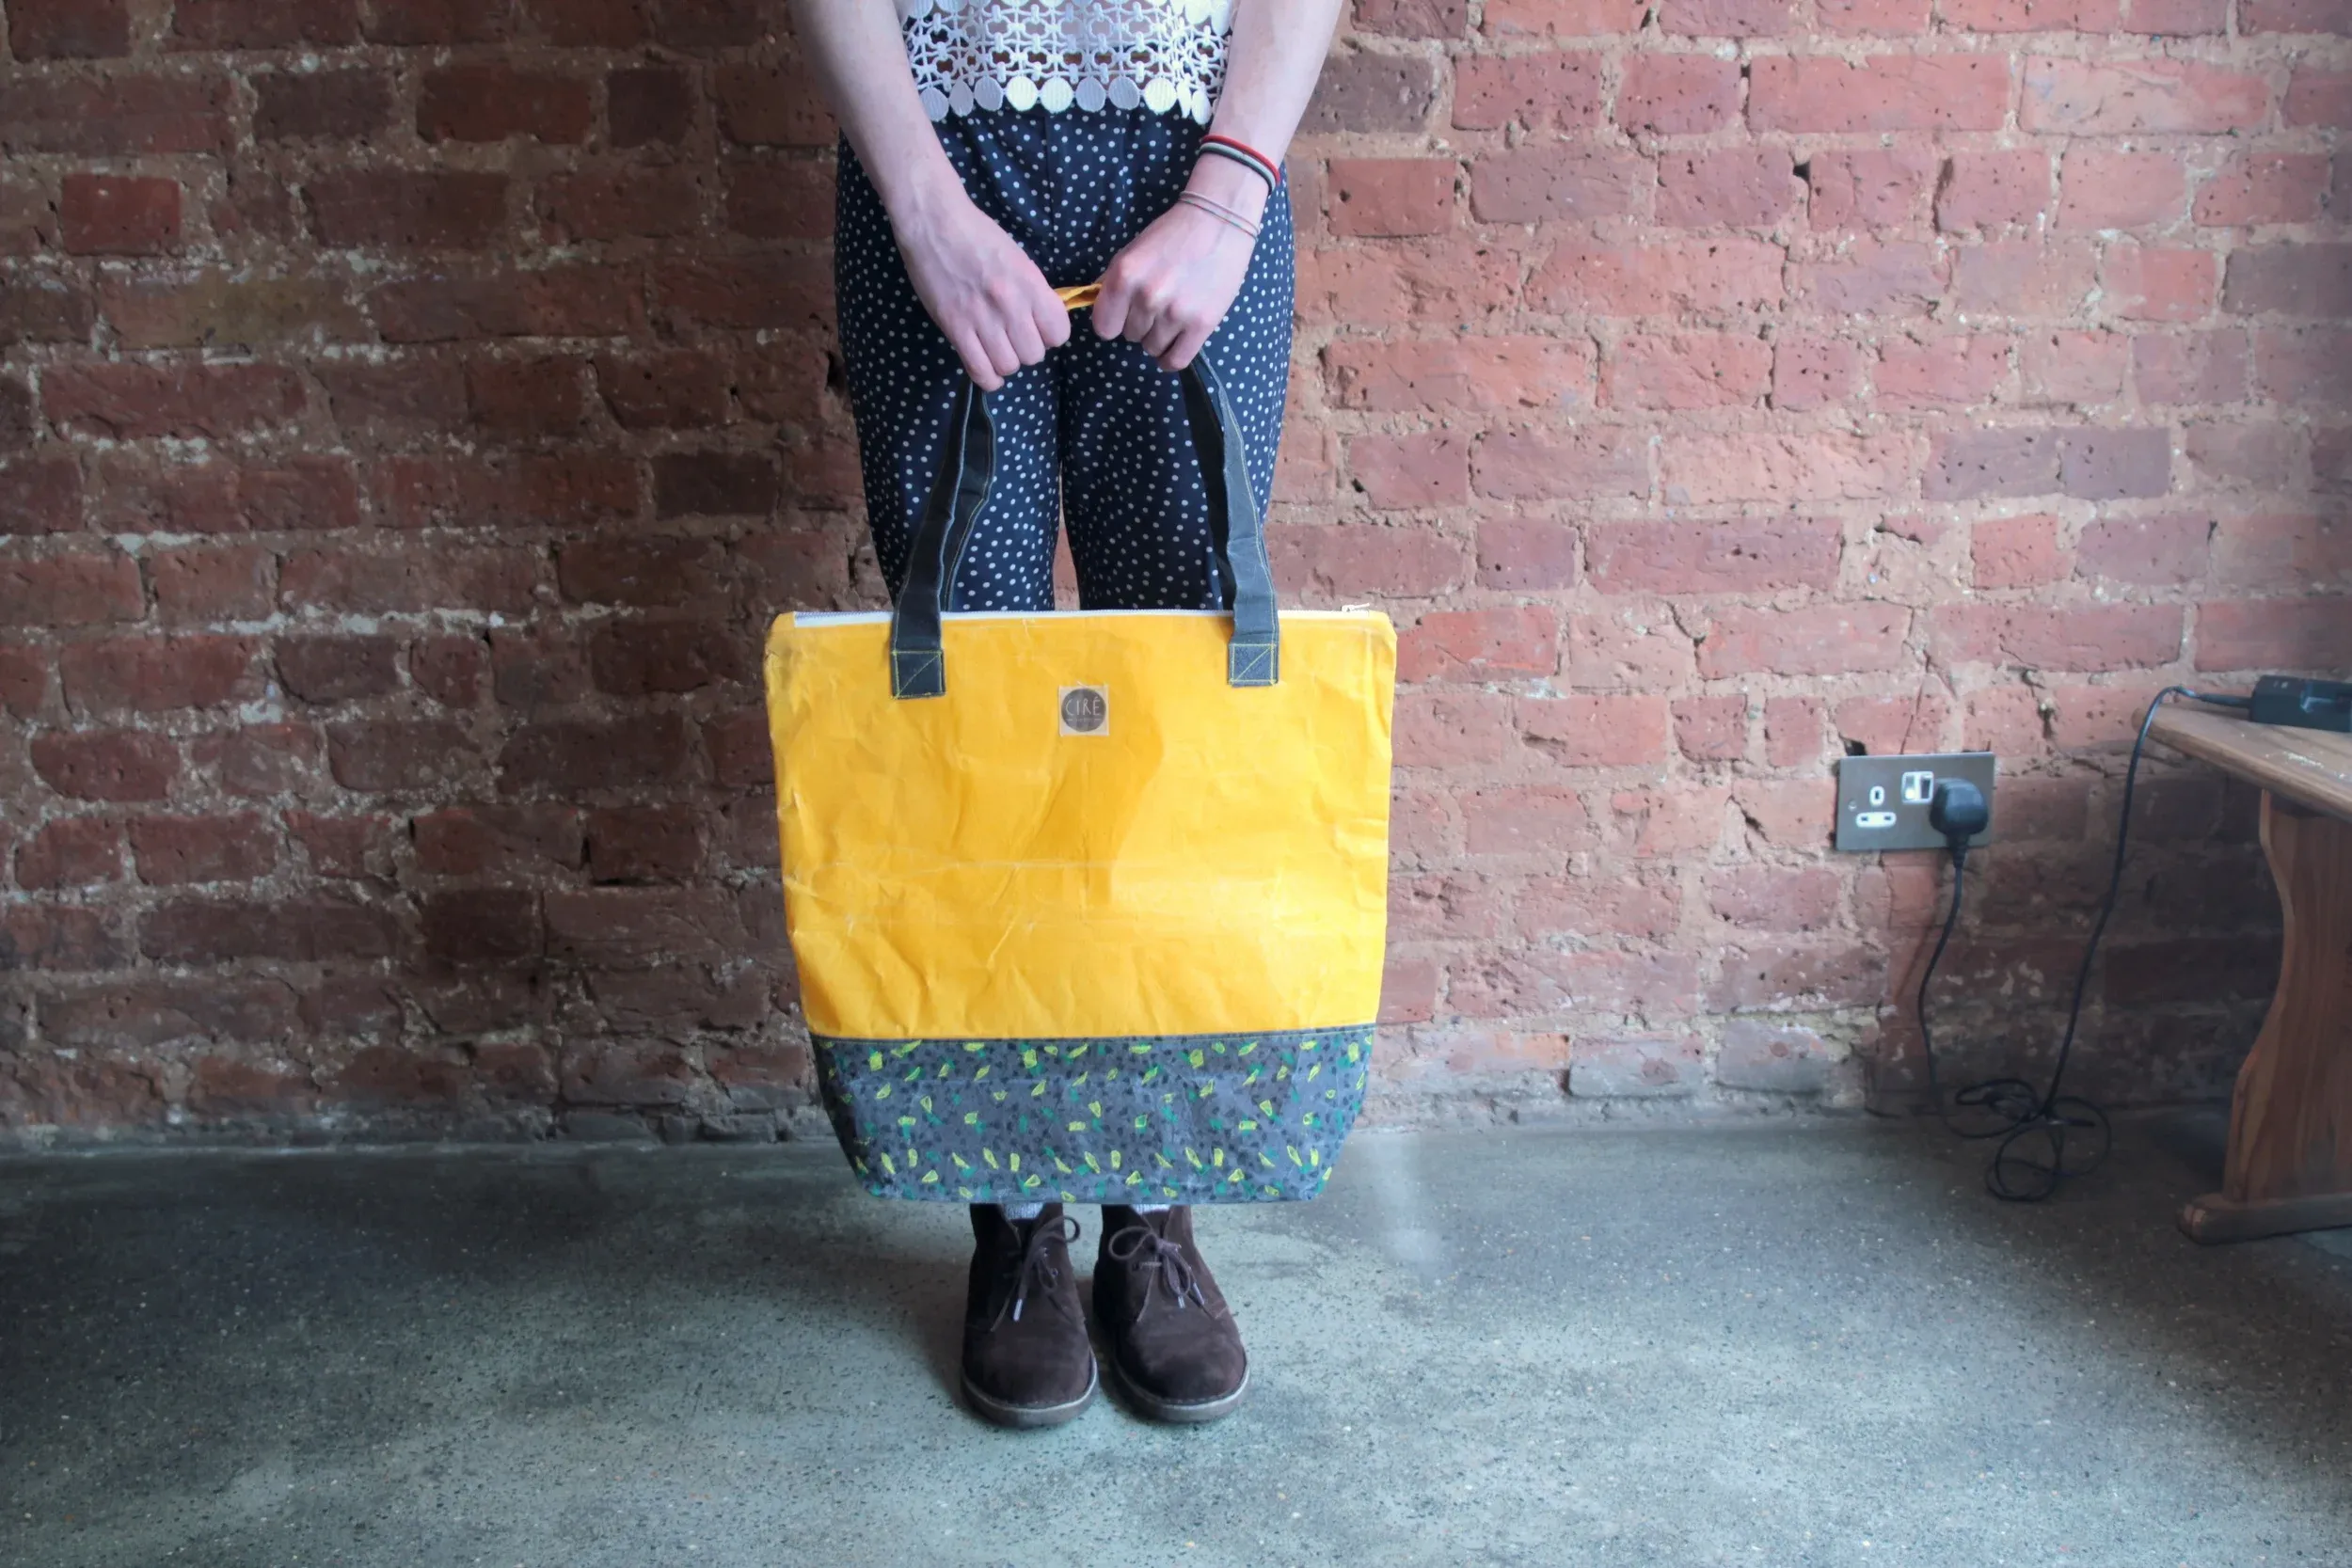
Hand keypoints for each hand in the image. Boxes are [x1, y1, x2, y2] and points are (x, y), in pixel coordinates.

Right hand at [892, 185, 1069, 390]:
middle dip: (1026, 349)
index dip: (1050, 336)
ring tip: (997, 348)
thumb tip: (1042, 320)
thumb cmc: (977, 234)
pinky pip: (980, 371)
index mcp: (1030, 283)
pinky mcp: (955, 327)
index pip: (1059, 333)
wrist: (934, 222)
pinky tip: (987, 368)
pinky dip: (987, 377)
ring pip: (1008, 365)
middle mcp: (1010, 304)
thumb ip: (1032, 291)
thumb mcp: (1018, 258)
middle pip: (1034, 355)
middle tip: (1013, 336)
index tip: (1038, 328)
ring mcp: (981, 318)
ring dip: (1005, 361)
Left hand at [1092, 183, 1259, 372]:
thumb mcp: (1132, 252)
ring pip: (1152, 348)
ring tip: (1173, 314)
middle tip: (1160, 302)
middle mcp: (1147, 297)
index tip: (1124, 314)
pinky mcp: (1201, 324)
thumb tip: (1097, 307)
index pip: (1104, 327)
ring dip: (1159, 336)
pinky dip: (1170, 357)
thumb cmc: (1172, 236)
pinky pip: (1175, 360)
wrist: (1219, 223)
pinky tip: (1175, 343)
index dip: (1114, 321)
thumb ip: (1113, 282)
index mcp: (1124, 276)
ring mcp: (1175, 313)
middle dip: (1141, 323)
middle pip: (1131, 336)